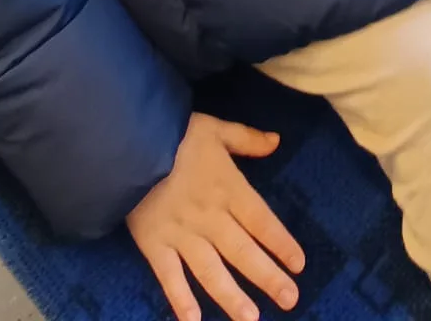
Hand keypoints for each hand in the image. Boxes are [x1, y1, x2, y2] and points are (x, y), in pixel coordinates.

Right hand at [127, 114, 303, 320]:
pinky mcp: (155, 246)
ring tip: (251, 319)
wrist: (131, 143)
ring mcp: (182, 235)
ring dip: (232, 298)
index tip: (299, 265)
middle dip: (268, 278)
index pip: (262, 222)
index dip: (282, 244)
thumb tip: (276, 141)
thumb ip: (246, 139)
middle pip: (243, 252)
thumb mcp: (216, 128)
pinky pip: (170, 278)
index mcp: (229, 189)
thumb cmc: (176, 134)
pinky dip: (181, 300)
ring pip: (212, 272)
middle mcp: (211, 218)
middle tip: (290, 300)